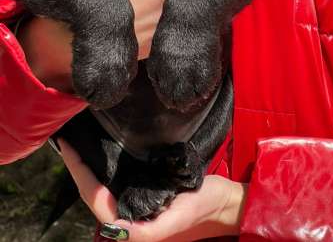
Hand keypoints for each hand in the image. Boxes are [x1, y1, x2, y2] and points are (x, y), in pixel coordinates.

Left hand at [58, 139, 246, 240]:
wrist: (225, 202)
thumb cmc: (204, 208)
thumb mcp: (178, 219)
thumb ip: (147, 232)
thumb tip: (114, 229)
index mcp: (133, 227)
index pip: (96, 200)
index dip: (80, 175)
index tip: (69, 148)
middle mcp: (130, 216)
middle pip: (94, 194)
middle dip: (80, 169)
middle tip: (67, 142)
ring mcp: (136, 206)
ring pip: (103, 190)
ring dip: (89, 169)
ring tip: (78, 145)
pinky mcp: (145, 195)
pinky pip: (117, 184)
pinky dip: (105, 169)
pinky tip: (101, 154)